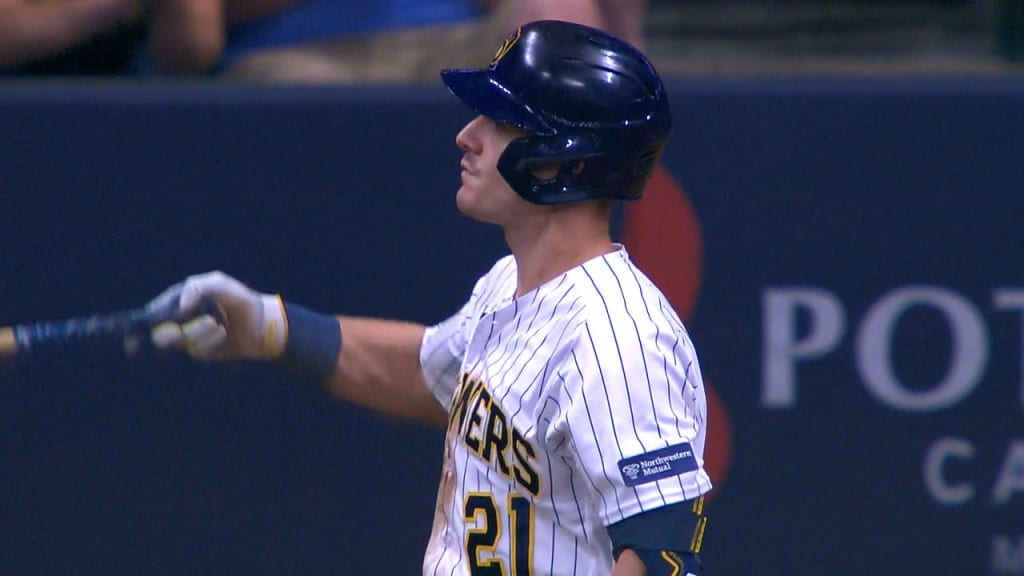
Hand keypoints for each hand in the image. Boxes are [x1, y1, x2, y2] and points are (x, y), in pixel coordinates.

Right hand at [148, 271, 286, 359]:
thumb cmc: (239, 299)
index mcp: (179, 301)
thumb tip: (180, 308)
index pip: (154, 312)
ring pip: (181, 343)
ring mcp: (190, 338)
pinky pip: (197, 351)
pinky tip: (222, 334)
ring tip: (219, 325)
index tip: (157, 326)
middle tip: (179, 332)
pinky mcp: (202, 352)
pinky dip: (210, 342)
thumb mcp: (218, 284)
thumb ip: (196, 288)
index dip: (150, 321)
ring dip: (200, 334)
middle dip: (169, 334)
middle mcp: (181, 321)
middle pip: (160, 334)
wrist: (261, 323)